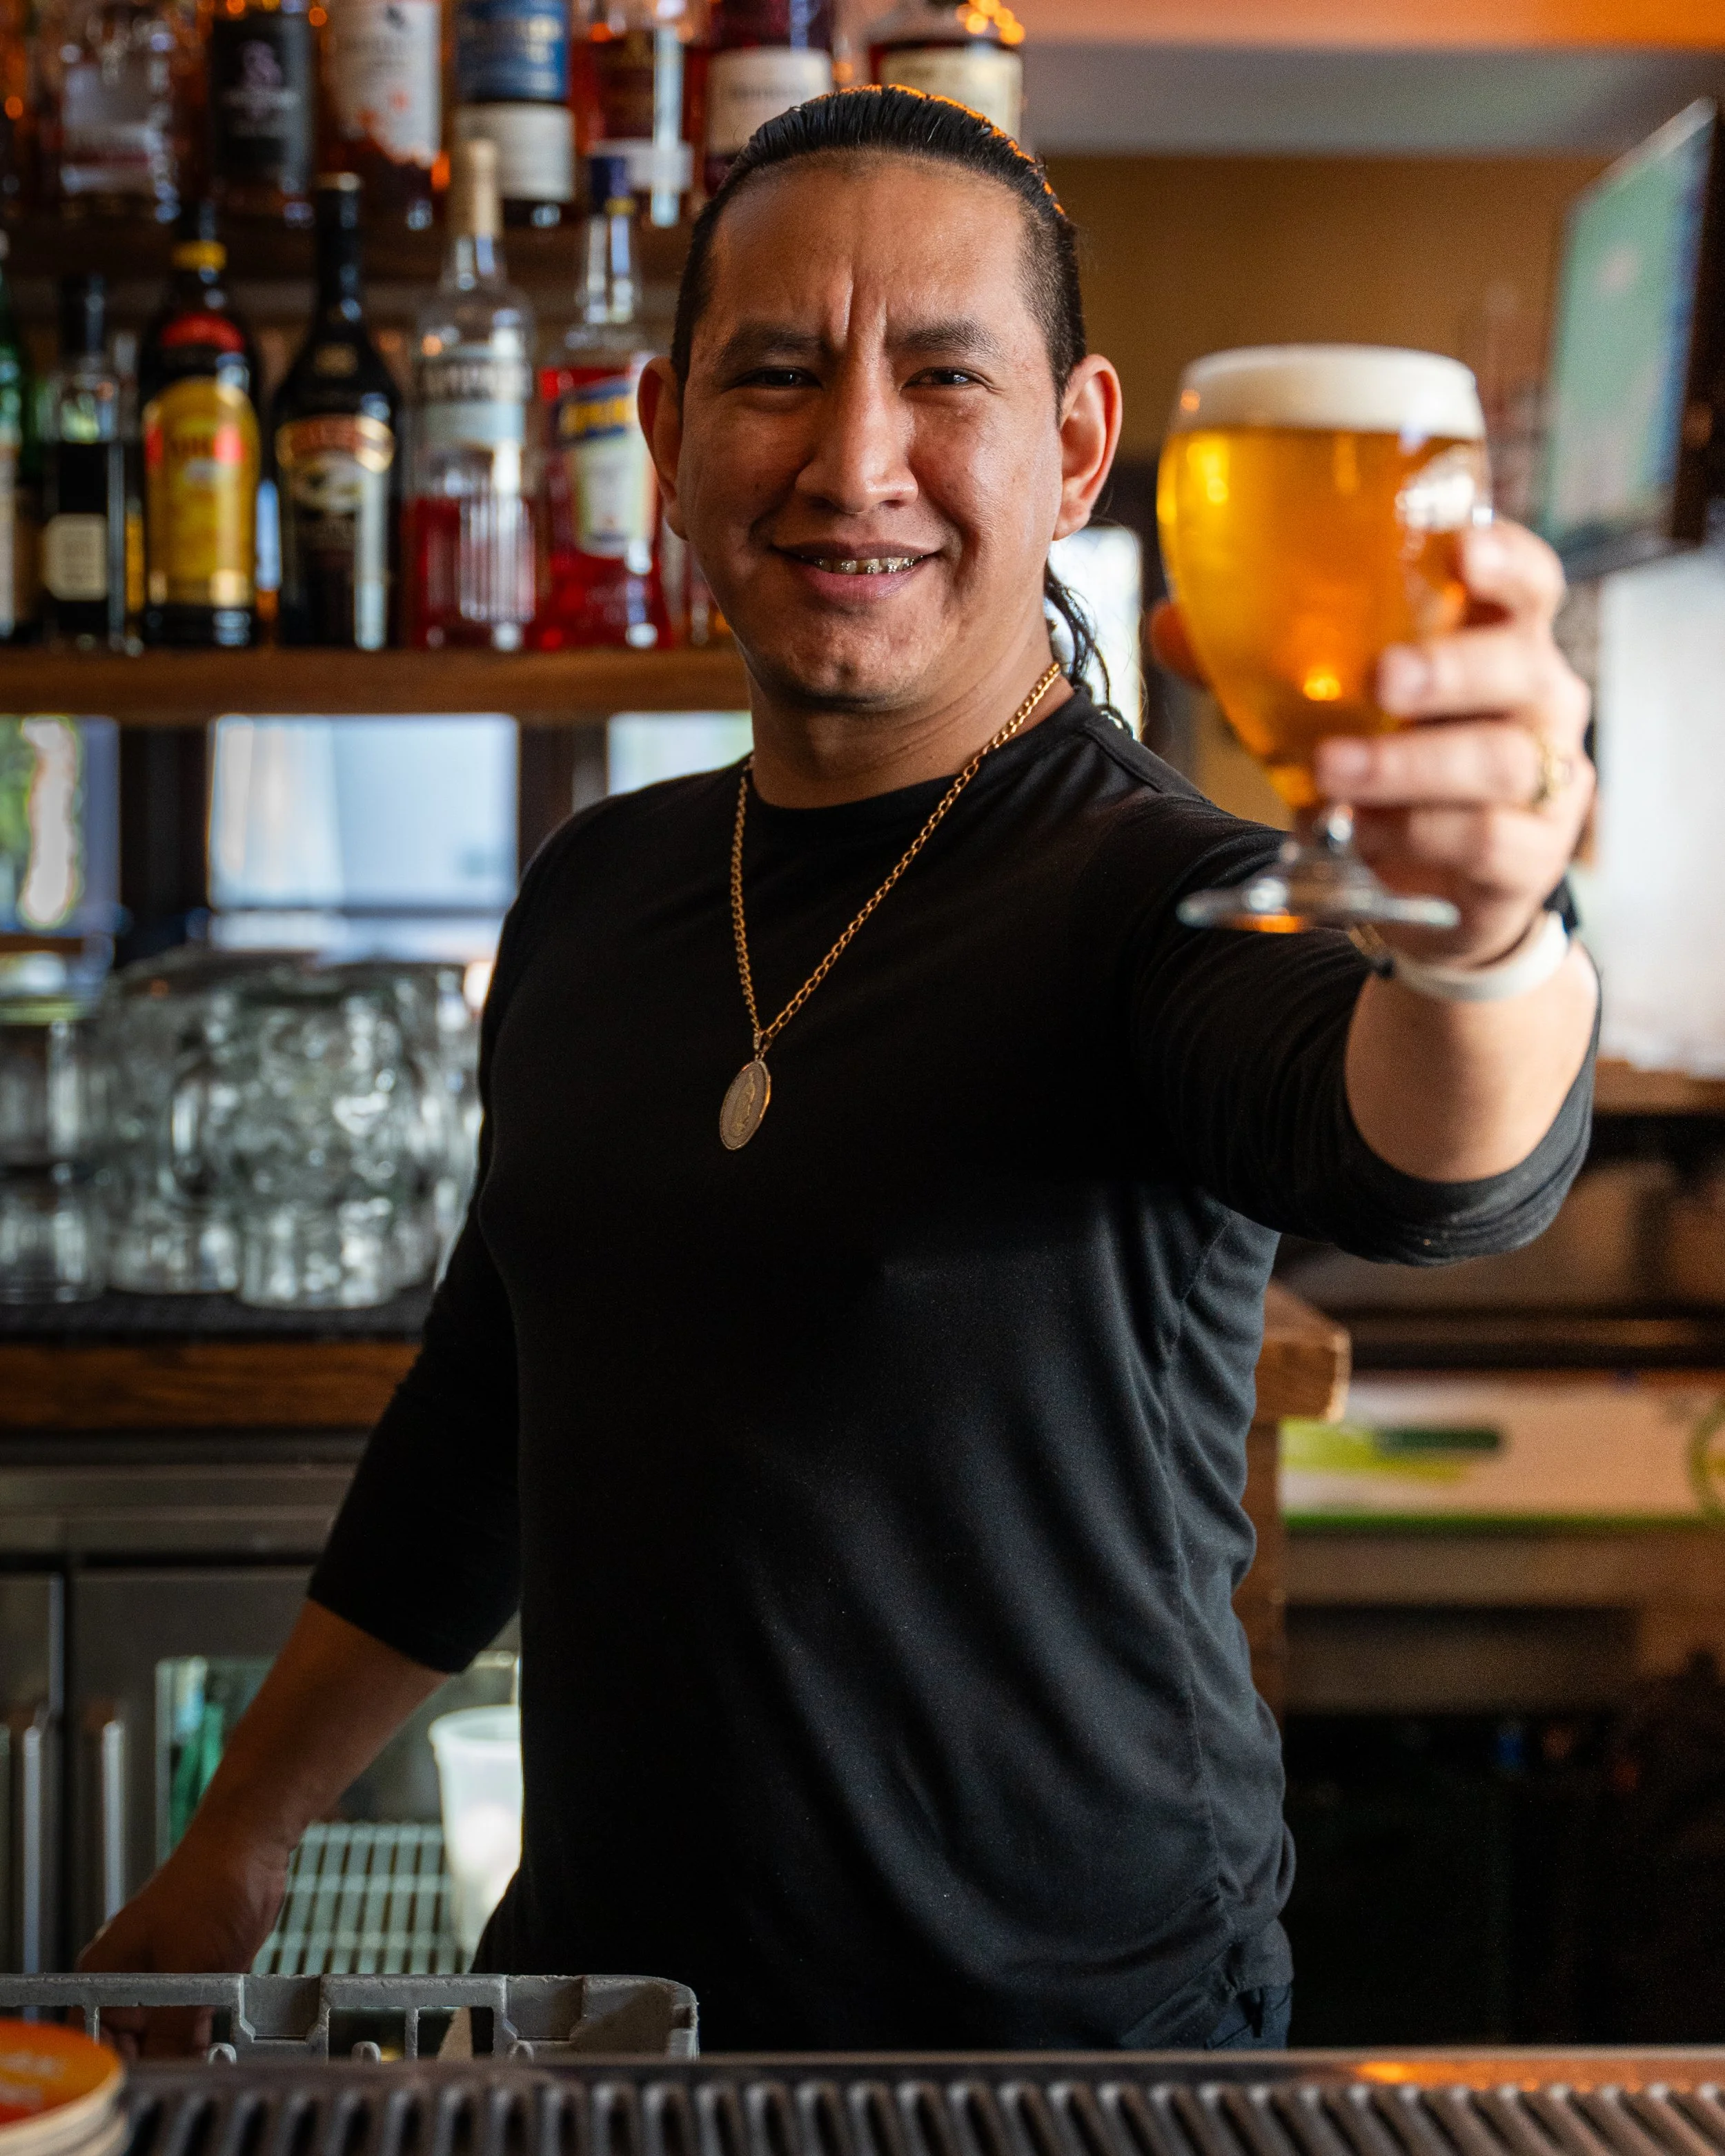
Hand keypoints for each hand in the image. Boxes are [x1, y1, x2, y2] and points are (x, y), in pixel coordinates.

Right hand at [75, 1823, 288, 2058]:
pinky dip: (204, 2030)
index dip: (120, 2066)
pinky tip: (221, 2034)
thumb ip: (174, 2028)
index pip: (94, 2042)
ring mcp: (160, 1977)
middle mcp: (126, 1979)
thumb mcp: (192, 1968)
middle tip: (189, 2066)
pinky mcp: (192, 1975)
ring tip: (209, 2050)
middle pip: (130, 2044)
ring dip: (186, 2047)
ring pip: (164, 2034)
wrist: (251, 1843)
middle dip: (158, 2059)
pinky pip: (191, 2017)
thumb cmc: (211, 1885)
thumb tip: (166, 2073)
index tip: (153, 2076)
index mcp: (104, 1973)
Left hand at [1150, 520, 1594, 965]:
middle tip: (1383, 679)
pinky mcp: (1530, 859)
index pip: (1530, 582)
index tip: (1462, 550)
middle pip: (1521, 667)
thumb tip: (1170, 624)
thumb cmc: (1387, 766)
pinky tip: (1363, 834)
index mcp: (1498, 641)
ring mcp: (1544, 782)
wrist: (1432, 894)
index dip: (1507, 561)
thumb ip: (1261, 662)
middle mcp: (1539, 701)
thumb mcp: (1331, 708)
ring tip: (1334, 771)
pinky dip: (1417, 836)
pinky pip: (1484, 842)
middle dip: (1450, 671)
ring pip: (1499, 762)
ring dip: (1409, 766)